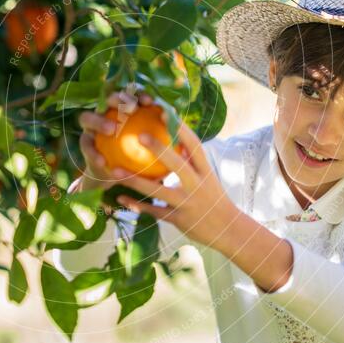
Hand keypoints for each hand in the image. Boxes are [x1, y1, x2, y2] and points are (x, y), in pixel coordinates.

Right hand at [76, 89, 154, 191]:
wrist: (115, 175)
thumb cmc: (139, 160)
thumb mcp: (153, 152)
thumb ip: (164, 143)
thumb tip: (186, 141)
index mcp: (123, 110)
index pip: (131, 96)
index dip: (140, 95)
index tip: (151, 103)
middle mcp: (105, 113)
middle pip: (107, 99)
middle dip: (117, 99)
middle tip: (130, 109)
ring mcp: (91, 127)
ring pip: (87, 117)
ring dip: (99, 121)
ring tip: (112, 129)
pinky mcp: (84, 143)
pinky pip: (85, 145)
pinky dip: (93, 152)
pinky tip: (102, 161)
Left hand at [111, 117, 240, 250]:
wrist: (228, 229)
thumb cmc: (213, 198)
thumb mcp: (207, 176)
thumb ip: (192, 159)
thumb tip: (177, 135)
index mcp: (205, 171)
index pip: (194, 145)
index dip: (180, 129)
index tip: (164, 112)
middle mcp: (197, 185)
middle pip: (177, 165)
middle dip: (159, 149)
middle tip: (139, 135)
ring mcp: (187, 203)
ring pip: (158, 191)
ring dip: (136, 181)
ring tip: (115, 171)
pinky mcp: (178, 219)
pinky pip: (153, 211)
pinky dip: (136, 205)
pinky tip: (120, 198)